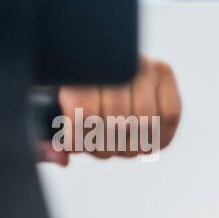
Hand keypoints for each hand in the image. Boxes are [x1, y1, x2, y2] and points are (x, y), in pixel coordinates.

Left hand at [39, 56, 181, 165]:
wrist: (97, 62)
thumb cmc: (69, 92)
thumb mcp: (50, 108)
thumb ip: (48, 137)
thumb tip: (61, 158)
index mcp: (79, 64)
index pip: (83, 110)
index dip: (79, 138)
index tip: (74, 145)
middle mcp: (114, 59)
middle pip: (115, 121)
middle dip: (105, 146)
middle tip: (99, 149)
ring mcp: (139, 62)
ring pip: (144, 122)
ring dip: (130, 147)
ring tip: (119, 147)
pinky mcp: (163, 72)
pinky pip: (169, 115)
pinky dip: (158, 138)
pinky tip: (143, 142)